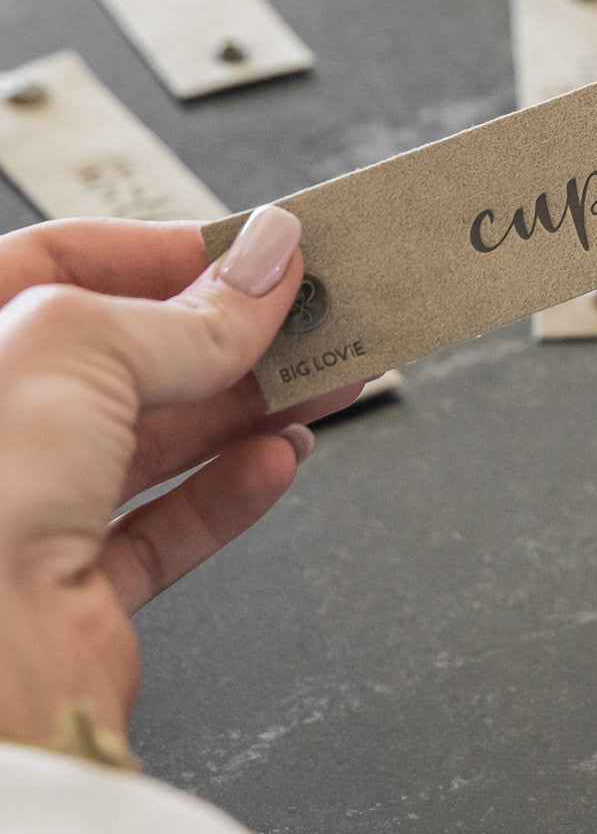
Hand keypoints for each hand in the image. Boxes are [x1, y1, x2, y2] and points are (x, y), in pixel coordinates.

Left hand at [0, 207, 360, 741]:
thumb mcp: (83, 349)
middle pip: (126, 355)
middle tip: (305, 310)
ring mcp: (26, 511)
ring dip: (252, 406)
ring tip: (323, 376)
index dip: (160, 250)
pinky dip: (231, 491)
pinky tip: (276, 460)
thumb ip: (190, 310)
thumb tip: (265, 264)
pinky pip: (167, 525)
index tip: (244, 253)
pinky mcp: (73, 590)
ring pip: (158, 439)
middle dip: (228, 331)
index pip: (58, 263)